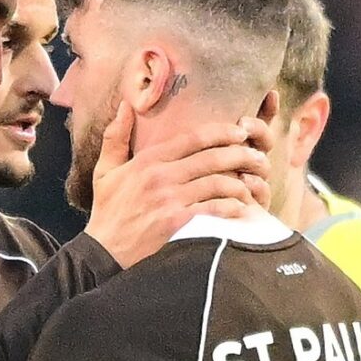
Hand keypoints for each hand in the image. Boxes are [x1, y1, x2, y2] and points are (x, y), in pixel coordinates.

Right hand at [84, 109, 271, 266]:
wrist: (103, 255)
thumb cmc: (107, 213)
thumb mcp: (105, 172)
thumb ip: (116, 137)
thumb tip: (126, 105)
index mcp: (148, 161)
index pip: (193, 138)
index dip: (222, 131)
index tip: (240, 131)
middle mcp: (162, 177)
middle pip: (212, 157)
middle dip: (241, 154)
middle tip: (257, 156)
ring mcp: (171, 201)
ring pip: (218, 183)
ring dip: (241, 182)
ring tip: (253, 183)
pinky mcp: (179, 224)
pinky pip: (215, 210)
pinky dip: (232, 207)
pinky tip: (241, 207)